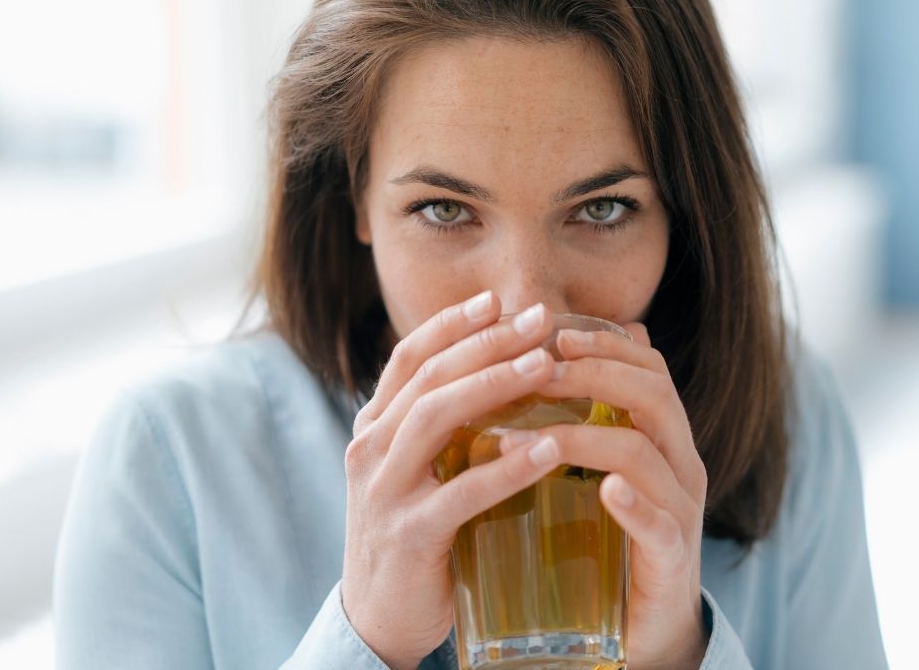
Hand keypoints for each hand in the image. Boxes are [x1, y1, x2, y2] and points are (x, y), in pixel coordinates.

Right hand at [340, 292, 564, 669]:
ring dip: (494, 385)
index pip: (409, 357)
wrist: (380, 619)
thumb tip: (513, 369)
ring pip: (436, 418)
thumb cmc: (419, 532)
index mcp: (375, 426)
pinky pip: (460, 492)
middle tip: (540, 319)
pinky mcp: (409, 535)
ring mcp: (384, 491)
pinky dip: (505, 468)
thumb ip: (451, 424)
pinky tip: (547, 449)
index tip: (498, 299)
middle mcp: (371, 449)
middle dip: (487, 342)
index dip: (452, 324)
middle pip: (429, 376)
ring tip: (545, 366)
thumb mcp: (422, 468)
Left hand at [501, 322, 709, 669]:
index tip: (553, 333)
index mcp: (664, 438)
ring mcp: (682, 511)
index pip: (649, 368)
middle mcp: (681, 464)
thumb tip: (544, 364)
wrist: (646, 629)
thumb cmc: (612, 542)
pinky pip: (660, 525)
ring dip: (581, 437)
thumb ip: (584, 425)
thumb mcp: (598, 474)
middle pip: (653, 395)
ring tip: (525, 437)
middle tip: (536, 369)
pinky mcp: (672, 559)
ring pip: (645, 453)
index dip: (606, 344)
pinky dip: (633, 504)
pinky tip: (604, 493)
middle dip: (593, 373)